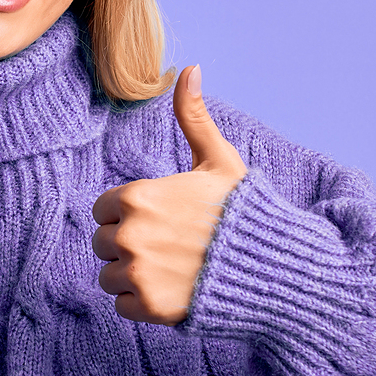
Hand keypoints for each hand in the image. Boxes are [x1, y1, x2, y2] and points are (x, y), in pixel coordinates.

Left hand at [92, 65, 246, 324]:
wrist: (272, 266)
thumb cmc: (244, 211)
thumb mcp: (218, 160)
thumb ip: (193, 117)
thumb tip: (189, 68)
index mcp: (136, 197)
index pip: (104, 209)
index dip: (130, 214)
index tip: (162, 219)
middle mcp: (129, 235)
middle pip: (103, 243)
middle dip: (130, 245)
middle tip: (171, 246)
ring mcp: (138, 273)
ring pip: (110, 276)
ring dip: (135, 276)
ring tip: (174, 268)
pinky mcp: (148, 307)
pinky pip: (122, 305)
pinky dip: (144, 303)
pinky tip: (175, 290)